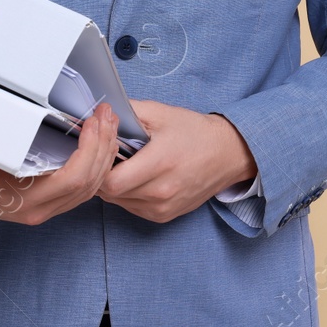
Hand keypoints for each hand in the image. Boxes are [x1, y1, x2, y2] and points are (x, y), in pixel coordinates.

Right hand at [0, 101, 119, 225]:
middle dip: (104, 147)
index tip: (94, 123)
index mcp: (24, 201)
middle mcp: (40, 209)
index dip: (90, 150)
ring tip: (109, 123)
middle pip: (89, 183)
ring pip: (91, 187)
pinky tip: (100, 141)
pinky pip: (83, 186)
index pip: (72, 179)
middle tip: (107, 116)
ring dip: (104, 154)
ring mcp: (47, 207)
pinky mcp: (49, 199)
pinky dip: (97, 163)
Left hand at [97, 99, 257, 222]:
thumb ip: (128, 111)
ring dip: (114, 187)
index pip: (111, 181)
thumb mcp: (161, 113)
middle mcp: (162, 191)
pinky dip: (128, 195)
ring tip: (123, 166)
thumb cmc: (195, 132)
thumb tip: (100, 111)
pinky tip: (136, 178)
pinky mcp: (165, 216)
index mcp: (160, 163)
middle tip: (108, 157)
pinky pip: (133, 208)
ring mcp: (163, 207)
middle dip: (103, 175)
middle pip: (111, 194)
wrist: (227, 154)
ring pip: (120, 203)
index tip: (101, 152)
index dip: (99, 167)